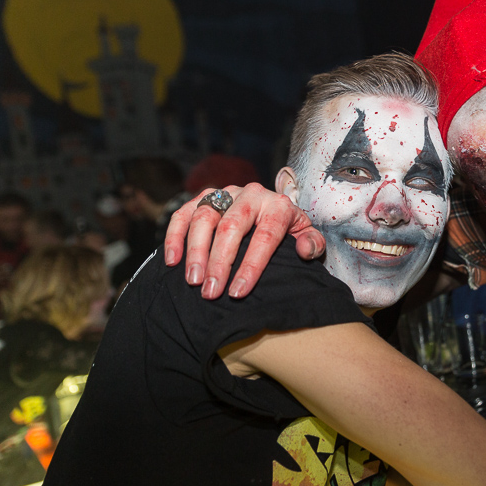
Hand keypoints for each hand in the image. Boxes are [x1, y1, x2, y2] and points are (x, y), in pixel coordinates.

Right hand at [164, 184, 324, 299]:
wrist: (273, 209)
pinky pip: (184, 213)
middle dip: (219, 262)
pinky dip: (174, 236)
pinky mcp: (205, 196)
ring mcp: (226, 193)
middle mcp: (252, 194)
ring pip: (205, 217)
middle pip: (232, 226)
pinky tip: (173, 261)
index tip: (238, 292)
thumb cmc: (289, 231)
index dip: (251, 266)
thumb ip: (313, 244)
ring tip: (193, 281)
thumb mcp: (306, 237)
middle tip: (211, 292)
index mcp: (279, 205)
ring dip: (196, 251)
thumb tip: (304, 250)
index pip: (265, 236)